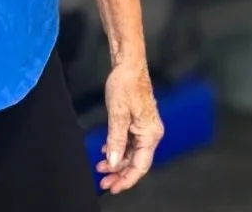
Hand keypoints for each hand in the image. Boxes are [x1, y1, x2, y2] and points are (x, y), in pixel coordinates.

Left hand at [97, 59, 163, 194]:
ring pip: (131, 152)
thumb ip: (115, 140)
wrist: (128, 63)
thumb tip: (113, 161)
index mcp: (150, 133)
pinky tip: (105, 150)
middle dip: (119, 172)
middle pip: (136, 161)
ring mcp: (145, 126)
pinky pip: (129, 141)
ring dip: (116, 160)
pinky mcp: (137, 121)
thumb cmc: (126, 83)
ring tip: (100, 167)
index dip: (126, 179)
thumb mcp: (117, 114)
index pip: (140, 165)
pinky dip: (117, 148)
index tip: (113, 187)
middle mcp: (151, 132)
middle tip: (103, 181)